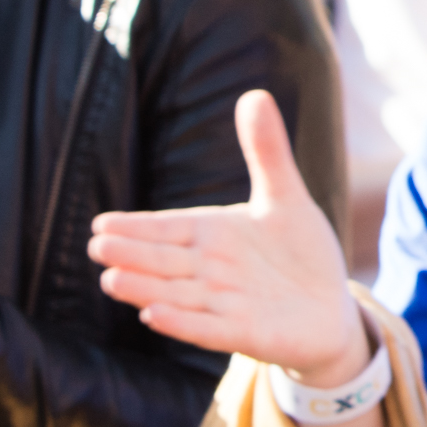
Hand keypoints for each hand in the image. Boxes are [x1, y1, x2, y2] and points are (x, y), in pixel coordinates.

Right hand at [89, 90, 369, 384]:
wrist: (329, 309)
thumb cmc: (299, 253)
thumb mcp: (285, 196)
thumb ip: (266, 151)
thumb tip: (254, 92)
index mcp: (212, 234)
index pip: (167, 229)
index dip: (137, 228)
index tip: (101, 224)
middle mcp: (210, 270)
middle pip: (164, 261)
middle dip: (132, 255)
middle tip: (96, 247)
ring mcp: (224, 304)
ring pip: (177, 295)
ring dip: (145, 290)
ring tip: (112, 281)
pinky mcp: (245, 333)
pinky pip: (209, 328)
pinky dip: (183, 323)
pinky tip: (153, 317)